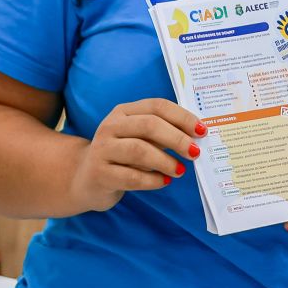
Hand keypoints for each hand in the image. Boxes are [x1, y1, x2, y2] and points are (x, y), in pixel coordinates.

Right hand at [69, 98, 202, 212]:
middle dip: (177, 139)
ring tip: (179, 170)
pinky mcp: (100, 174)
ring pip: (140, 151)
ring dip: (165, 161)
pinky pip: (132, 177)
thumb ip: (161, 133)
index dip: (182, 117)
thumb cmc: (121, 156)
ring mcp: (103, 150)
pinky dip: (153, 180)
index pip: (156, 106)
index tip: (202, 131)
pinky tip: (163, 181)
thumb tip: (196, 137)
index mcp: (123, 112)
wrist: (85, 178)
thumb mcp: (137, 138)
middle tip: (195, 152)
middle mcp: (110, 126)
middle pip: (149, 125)